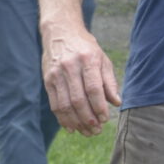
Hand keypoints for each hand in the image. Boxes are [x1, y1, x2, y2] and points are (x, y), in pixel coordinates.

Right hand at [42, 20, 120, 135]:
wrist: (60, 32)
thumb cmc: (86, 48)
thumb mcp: (102, 59)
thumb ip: (109, 81)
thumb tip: (116, 102)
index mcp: (88, 59)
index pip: (94, 89)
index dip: (99, 107)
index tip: (105, 119)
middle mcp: (70, 67)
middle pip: (78, 100)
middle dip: (88, 119)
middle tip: (96, 131)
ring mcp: (56, 74)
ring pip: (65, 105)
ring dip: (76, 122)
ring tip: (86, 132)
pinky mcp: (47, 80)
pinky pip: (55, 104)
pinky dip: (63, 119)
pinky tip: (72, 127)